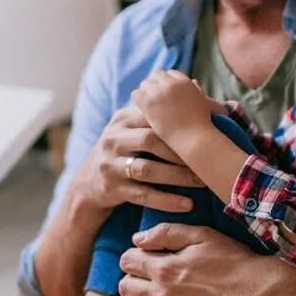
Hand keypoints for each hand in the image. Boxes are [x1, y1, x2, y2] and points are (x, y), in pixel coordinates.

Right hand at [71, 104, 203, 214]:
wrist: (88, 183)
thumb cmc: (123, 152)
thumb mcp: (132, 129)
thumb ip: (158, 115)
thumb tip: (202, 90)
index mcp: (122, 119)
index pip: (152, 116)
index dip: (179, 123)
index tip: (207, 131)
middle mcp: (113, 139)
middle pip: (151, 140)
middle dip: (181, 151)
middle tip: (207, 160)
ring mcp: (110, 164)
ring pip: (147, 169)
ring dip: (178, 177)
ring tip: (202, 182)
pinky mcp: (112, 188)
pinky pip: (143, 195)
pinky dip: (166, 200)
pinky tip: (187, 205)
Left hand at [116, 223, 289, 295]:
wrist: (263, 295)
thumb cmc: (234, 261)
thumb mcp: (202, 236)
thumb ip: (166, 233)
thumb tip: (137, 240)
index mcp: (165, 269)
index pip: (127, 261)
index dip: (134, 256)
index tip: (144, 257)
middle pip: (124, 287)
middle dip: (132, 277)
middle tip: (147, 276)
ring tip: (149, 295)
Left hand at [130, 70, 218, 145]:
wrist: (193, 138)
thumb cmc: (202, 125)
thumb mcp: (204, 103)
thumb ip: (198, 90)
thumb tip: (194, 81)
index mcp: (185, 81)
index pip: (170, 73)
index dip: (166, 83)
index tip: (164, 94)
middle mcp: (171, 83)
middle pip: (156, 75)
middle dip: (155, 85)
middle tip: (153, 98)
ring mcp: (159, 92)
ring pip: (145, 84)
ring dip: (146, 93)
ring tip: (147, 105)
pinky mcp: (149, 103)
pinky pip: (136, 94)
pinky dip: (138, 100)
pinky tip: (142, 109)